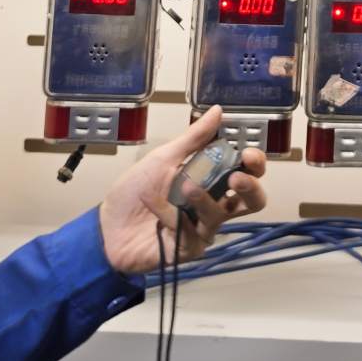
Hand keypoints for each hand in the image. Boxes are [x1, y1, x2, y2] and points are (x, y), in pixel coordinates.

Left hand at [98, 106, 267, 275]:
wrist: (107, 224)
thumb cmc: (135, 190)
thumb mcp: (164, 157)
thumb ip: (194, 138)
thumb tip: (218, 111)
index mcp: (213, 181)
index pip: (247, 174)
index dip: (254, 165)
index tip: (249, 155)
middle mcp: (213, 205)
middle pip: (252, 202)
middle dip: (250, 188)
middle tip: (237, 177)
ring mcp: (202, 229)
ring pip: (220, 216)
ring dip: (204, 199)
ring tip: (186, 186)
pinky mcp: (188, 249)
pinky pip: (190, 233)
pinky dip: (169, 213)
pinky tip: (151, 202)